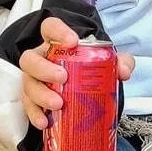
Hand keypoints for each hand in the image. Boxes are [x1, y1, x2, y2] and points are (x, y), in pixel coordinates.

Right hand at [20, 17, 134, 128]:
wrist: (85, 95)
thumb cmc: (91, 73)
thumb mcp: (108, 65)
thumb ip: (120, 62)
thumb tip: (123, 71)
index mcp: (56, 45)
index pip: (50, 28)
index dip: (57, 31)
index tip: (72, 41)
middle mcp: (41, 60)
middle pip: (30, 59)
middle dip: (44, 68)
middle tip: (63, 77)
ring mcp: (34, 81)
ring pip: (28, 83)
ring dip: (41, 94)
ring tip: (58, 104)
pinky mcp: (33, 101)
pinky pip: (28, 107)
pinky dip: (35, 114)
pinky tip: (45, 122)